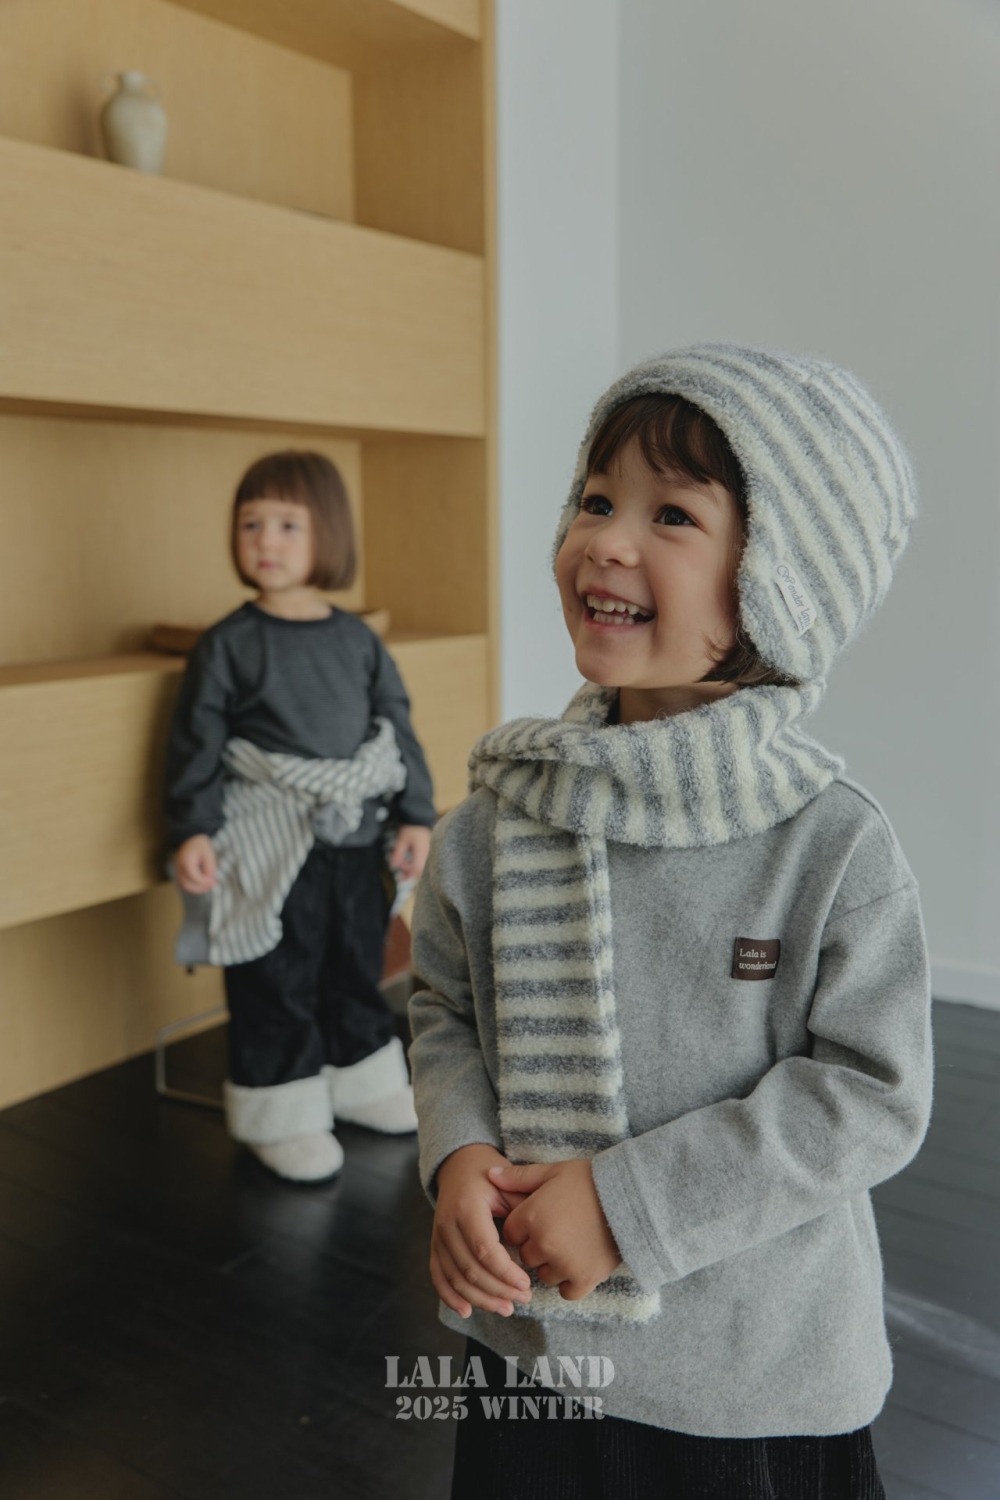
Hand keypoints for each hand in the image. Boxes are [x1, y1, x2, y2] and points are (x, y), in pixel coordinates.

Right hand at [174, 834, 217, 893]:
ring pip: (184, 886)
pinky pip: (184, 883)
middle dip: (200, 888)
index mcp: (186, 860)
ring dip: (197, 889)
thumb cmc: (201, 845)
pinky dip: (193, 886)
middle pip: (186, 884)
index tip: (214, 882)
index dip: (204, 881)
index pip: (194, 876)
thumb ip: (210, 868)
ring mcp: (177, 870)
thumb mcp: (209, 854)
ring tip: (208, 886)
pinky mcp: (179, 872)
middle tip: (212, 885)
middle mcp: (179, 866)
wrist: (190, 838)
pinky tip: (203, 884)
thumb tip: (211, 882)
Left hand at [390, 824, 431, 880]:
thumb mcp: (402, 840)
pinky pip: (422, 862)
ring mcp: (428, 853)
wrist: (419, 818)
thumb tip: (393, 866)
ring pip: (421, 866)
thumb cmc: (411, 828)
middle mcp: (427, 854)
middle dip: (409, 873)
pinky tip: (408, 862)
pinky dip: (414, 864)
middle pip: (420, 870)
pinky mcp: (427, 851)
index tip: (400, 876)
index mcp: (422, 852)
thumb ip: (398, 854)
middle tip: (400, 876)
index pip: (417, 869)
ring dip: (411, 868)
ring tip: (402, 866)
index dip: (409, 874)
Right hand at [431, 1144, 532, 1319]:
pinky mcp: (435, 1246)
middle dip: (498, 1289)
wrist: (459, 1166)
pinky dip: (450, 1297)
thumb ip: (522, 1210)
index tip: (527, 1284)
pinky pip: (438, 1276)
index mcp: (467, 1206)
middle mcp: (447, 1223)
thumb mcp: (508, 1184)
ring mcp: (437, 1236)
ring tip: (507, 1308)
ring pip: (456, 1278)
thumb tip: (540, 1241)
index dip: (505, 1272)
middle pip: (470, 1269)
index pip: (484, 1249)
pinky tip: (466, 1311)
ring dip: (481, 1299)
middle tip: (524, 1298)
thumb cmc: (490, 1176)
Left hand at [490, 1159, 621, 1301]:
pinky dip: (571, 1282)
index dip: (524, 1226)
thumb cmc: (590, 1180)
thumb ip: (519, 1177)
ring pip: (544, 1275)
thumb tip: (490, 1174)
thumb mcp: (552, 1172)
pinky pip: (566, 1292)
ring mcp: (564, 1264)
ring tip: (572, 1244)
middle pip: (526, 1257)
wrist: (632, 1197)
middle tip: (558, 1230)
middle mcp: (543, 1243)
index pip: (511, 1233)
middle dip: (536, 1247)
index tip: (540, 1218)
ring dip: (553, 1265)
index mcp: (531, 1216)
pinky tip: (579, 1264)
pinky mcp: (585, 1279)